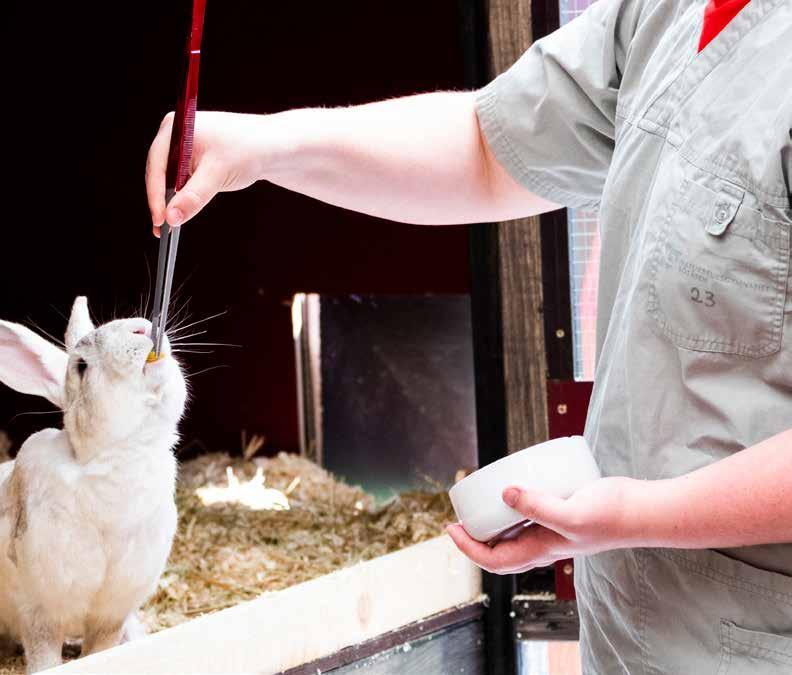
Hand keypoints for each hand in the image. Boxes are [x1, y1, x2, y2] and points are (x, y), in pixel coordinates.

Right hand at [146, 111, 273, 234]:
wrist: (272, 147)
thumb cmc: (248, 149)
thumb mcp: (217, 174)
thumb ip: (192, 197)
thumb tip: (171, 217)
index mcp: (176, 128)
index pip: (156, 165)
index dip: (155, 194)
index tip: (159, 218)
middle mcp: (176, 134)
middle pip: (159, 172)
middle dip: (161, 200)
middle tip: (161, 226)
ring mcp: (185, 146)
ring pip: (170, 178)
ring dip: (171, 200)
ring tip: (168, 224)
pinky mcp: (195, 158)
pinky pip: (182, 179)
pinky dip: (183, 195)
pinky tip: (182, 211)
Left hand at [446, 477, 638, 573]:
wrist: (645, 509)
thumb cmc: (613, 515)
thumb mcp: (572, 512)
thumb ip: (539, 506)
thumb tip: (505, 494)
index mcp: (543, 550)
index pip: (495, 560)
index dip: (468, 548)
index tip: (451, 529)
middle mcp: (546, 543)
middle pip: (501, 550)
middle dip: (476, 539)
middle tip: (460, 518)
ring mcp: (556, 530)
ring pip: (516, 533)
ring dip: (495, 523)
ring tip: (481, 501)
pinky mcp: (565, 513)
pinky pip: (532, 514)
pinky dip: (518, 505)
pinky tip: (517, 485)